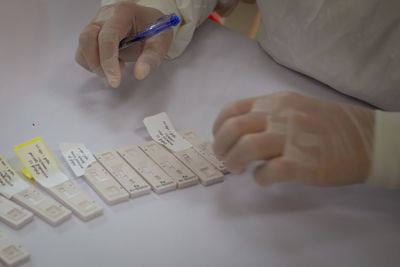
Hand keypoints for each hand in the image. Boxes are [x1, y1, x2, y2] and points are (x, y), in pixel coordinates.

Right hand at [76, 2, 172, 87]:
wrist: (149, 22)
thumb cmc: (154, 30)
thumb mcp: (161, 43)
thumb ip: (151, 58)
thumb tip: (139, 74)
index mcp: (123, 13)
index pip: (107, 37)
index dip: (108, 61)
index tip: (115, 81)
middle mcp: (104, 16)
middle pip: (87, 39)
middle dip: (98, 64)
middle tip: (114, 79)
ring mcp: (94, 24)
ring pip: (83, 46)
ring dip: (95, 65)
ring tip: (117, 69)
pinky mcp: (90, 34)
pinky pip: (82, 52)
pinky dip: (92, 64)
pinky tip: (110, 65)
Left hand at [213, 92, 374, 185]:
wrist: (366, 139)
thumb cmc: (330, 125)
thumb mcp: (297, 107)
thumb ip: (270, 115)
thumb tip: (243, 132)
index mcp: (276, 102)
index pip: (233, 109)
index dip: (219, 127)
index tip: (220, 139)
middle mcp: (280, 116)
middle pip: (234, 128)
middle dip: (221, 147)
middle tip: (225, 159)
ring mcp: (290, 138)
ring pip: (246, 147)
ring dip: (234, 162)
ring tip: (239, 170)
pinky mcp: (301, 163)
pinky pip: (268, 172)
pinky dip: (260, 178)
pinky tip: (264, 179)